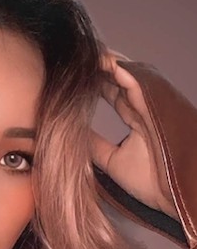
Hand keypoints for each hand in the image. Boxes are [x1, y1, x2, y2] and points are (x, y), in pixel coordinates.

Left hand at [90, 49, 177, 218]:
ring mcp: (151, 104)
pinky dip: (120, 70)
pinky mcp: (156, 106)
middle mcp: (145, 106)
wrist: (176, 195)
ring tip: (85, 52)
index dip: (95, 80)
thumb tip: (71, 135)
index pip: (114, 90)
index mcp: (137, 117)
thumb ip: (95, 146)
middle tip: (74, 56)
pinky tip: (102, 62)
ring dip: (106, 62)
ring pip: (127, 73)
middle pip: (119, 76)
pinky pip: (137, 82)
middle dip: (98, 66)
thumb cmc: (153, 182)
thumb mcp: (113, 162)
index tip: (73, 74)